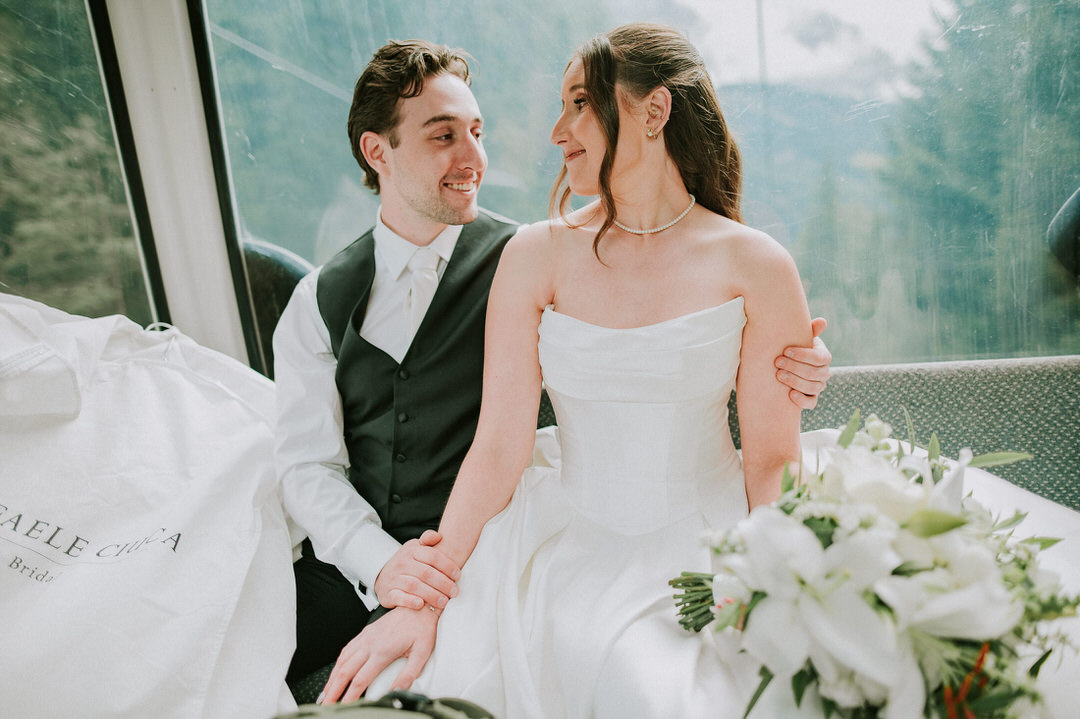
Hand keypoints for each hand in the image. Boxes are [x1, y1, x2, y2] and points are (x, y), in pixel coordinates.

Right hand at [320, 605, 438, 703]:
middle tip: (325, 704)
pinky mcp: (366, 632)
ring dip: (332, 678)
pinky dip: (337, 663)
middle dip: (333, 690)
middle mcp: (370, 643)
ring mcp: (366, 637)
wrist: (419, 606)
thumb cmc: (421, 629)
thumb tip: (397, 692)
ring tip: (326, 693)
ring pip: (342, 660)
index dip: (350, 696)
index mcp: (382, 651)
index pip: (361, 680)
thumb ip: (408, 675)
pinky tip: (335, 672)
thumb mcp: (421, 654)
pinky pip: (346, 650)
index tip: (343, 707)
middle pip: (345, 672)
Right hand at [374, 529, 459, 610]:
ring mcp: (394, 578)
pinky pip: (399, 597)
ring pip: (414, 586)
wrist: (382, 576)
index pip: (433, 556)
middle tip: (454, 592)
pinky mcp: (388, 593)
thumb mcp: (415, 548)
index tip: (458, 575)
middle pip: (426, 573)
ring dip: (431, 595)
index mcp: (411, 550)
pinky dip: (410, 601)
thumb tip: (439, 536)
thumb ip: (428, 540)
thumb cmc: (407, 562)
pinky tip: (421, 605)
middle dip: (443, 583)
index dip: (447, 566)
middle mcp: (402, 563)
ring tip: (444, 602)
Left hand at [775, 317, 831, 408]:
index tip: (785, 350)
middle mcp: (824, 373)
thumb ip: (810, 330)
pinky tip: (789, 394)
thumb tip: (822, 321)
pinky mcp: (811, 398)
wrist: (785, 363)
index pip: (820, 358)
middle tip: (777, 362)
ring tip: (778, 375)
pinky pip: (811, 403)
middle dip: (794, 367)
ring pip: (812, 387)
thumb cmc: (793, 346)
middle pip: (814, 373)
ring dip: (795, 381)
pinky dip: (801, 400)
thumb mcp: (800, 337)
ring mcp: (818, 387)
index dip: (803, 355)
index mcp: (824, 356)